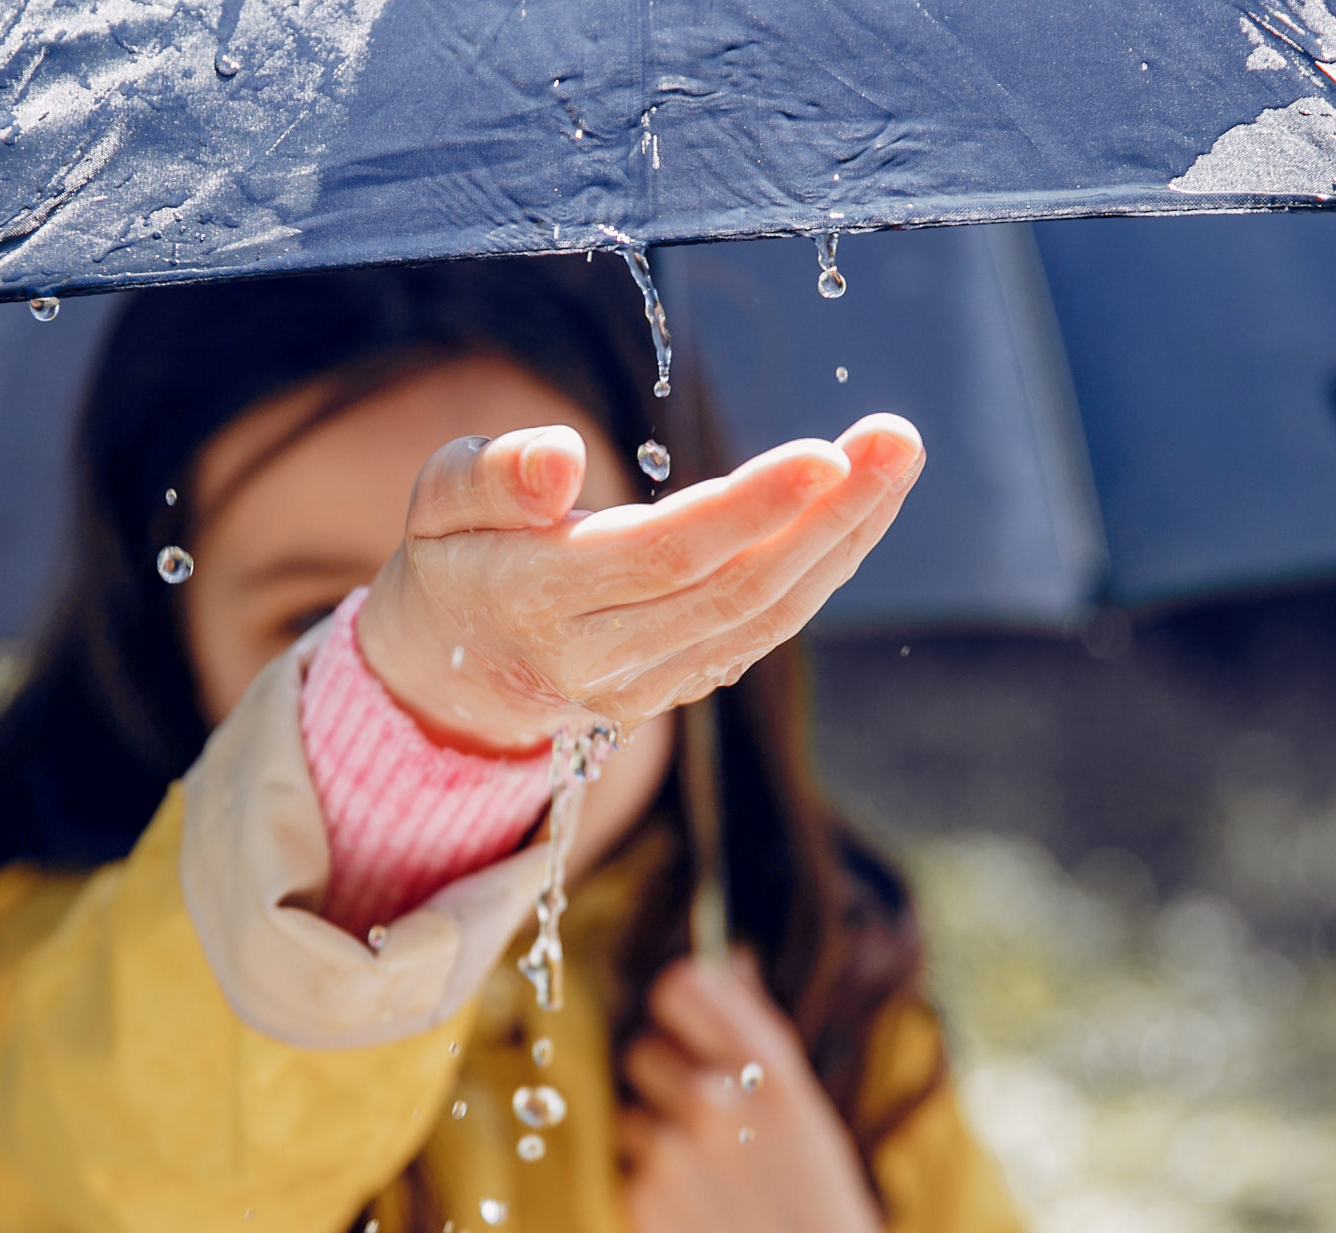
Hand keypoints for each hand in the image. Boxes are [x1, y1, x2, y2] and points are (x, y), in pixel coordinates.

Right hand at [354, 416, 922, 752]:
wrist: (452, 668)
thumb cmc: (456, 552)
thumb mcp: (438, 499)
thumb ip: (491, 476)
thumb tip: (560, 461)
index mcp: (534, 600)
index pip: (662, 557)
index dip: (748, 510)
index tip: (824, 455)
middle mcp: (597, 658)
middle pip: (734, 590)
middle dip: (827, 516)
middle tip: (897, 440)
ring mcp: (645, 686)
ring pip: (763, 617)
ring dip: (843, 540)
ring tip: (895, 460)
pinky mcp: (678, 690)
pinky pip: (762, 631)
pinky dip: (821, 569)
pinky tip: (860, 507)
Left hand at [615, 955, 888, 1232]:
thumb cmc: (819, 1207)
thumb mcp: (808, 1114)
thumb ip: (759, 1036)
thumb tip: (730, 960)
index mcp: (771, 1073)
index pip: (686, 987)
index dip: (678, 1001)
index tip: (684, 1021)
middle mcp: (718, 1103)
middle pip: (644, 1048)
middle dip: (665, 1080)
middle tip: (704, 1125)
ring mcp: (673, 1154)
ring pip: (630, 1110)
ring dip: (655, 1135)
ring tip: (705, 1181)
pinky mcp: (640, 1204)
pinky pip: (625, 1166)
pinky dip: (648, 1186)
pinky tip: (692, 1217)